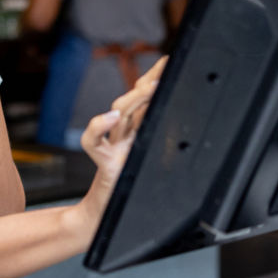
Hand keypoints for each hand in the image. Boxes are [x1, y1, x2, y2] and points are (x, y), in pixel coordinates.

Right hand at [76, 56, 167, 234]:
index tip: (167, 60)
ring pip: (118, 115)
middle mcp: (123, 136)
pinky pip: (94, 142)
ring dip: (133, 99)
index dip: (153, 77)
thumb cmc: (128, 191)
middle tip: (163, 70)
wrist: (104, 217)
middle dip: (147, 83)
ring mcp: (112, 147)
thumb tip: (183, 124)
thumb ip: (158, 142)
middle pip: (131, 100)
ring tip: (148, 89)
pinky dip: (98, 127)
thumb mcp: (149, 162)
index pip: (143, 98)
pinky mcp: (104, 163)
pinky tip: (111, 118)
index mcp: (136, 134)